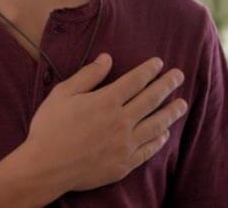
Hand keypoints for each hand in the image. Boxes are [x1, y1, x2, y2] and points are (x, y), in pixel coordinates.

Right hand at [10, 54, 187, 192]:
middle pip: (152, 99)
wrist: (45, 168)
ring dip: (171, 112)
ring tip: (182, 104)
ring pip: (156, 124)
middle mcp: (121, 121)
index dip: (149, 70)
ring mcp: (125, 144)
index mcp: (107, 101)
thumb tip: (107, 58)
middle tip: (179, 76)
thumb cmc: (50, 128)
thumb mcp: (63, 94)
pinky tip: (164, 135)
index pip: (136, 80)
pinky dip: (159, 141)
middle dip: (167, 85)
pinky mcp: (124, 164)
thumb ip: (88, 75)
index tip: (159, 63)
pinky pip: (148, 150)